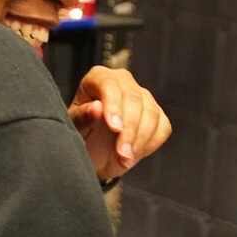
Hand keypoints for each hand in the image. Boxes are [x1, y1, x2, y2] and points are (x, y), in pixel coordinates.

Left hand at [67, 66, 171, 182]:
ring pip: (151, 112)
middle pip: (134, 97)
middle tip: (121, 152)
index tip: (114, 128)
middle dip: (129, 128)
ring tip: (125, 158)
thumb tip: (96, 108)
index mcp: (99, 78)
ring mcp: (142, 97)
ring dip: (140, 139)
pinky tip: (135, 154)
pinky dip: (151, 143)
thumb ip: (82, 118)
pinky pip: (163, 126)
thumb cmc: (81, 136)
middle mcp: (123, 82)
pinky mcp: (157, 115)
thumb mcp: (74, 129)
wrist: (94, 154)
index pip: (110, 84)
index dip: (114, 105)